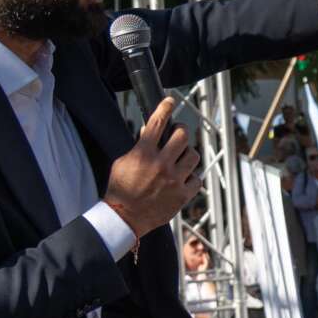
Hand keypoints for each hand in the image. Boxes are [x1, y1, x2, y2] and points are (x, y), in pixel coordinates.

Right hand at [103, 96, 202, 235]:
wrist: (125, 217)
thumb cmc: (121, 189)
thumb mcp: (122, 162)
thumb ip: (138, 146)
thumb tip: (148, 131)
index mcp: (143, 154)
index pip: (157, 122)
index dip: (165, 107)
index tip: (170, 101)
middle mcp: (161, 164)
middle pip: (182, 135)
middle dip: (181, 131)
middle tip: (178, 133)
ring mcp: (174, 180)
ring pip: (193, 155)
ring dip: (187, 154)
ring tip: (180, 158)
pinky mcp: (182, 195)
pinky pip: (197, 178)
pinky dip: (191, 177)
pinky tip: (183, 179)